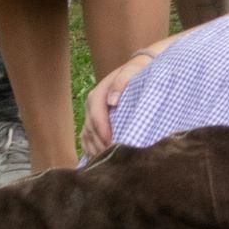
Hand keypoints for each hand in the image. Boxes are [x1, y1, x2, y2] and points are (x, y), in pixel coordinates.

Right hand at [80, 40, 167, 157]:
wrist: (141, 66)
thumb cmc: (139, 70)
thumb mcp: (133, 70)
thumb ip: (122, 82)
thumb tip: (111, 101)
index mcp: (100, 92)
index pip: (97, 115)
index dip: (102, 131)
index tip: (111, 144)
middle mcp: (93, 103)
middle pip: (91, 128)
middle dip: (100, 144)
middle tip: (112, 159)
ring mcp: (92, 112)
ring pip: (87, 135)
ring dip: (95, 149)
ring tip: (107, 162)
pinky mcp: (95, 120)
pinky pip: (87, 137)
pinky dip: (90, 149)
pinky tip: (98, 159)